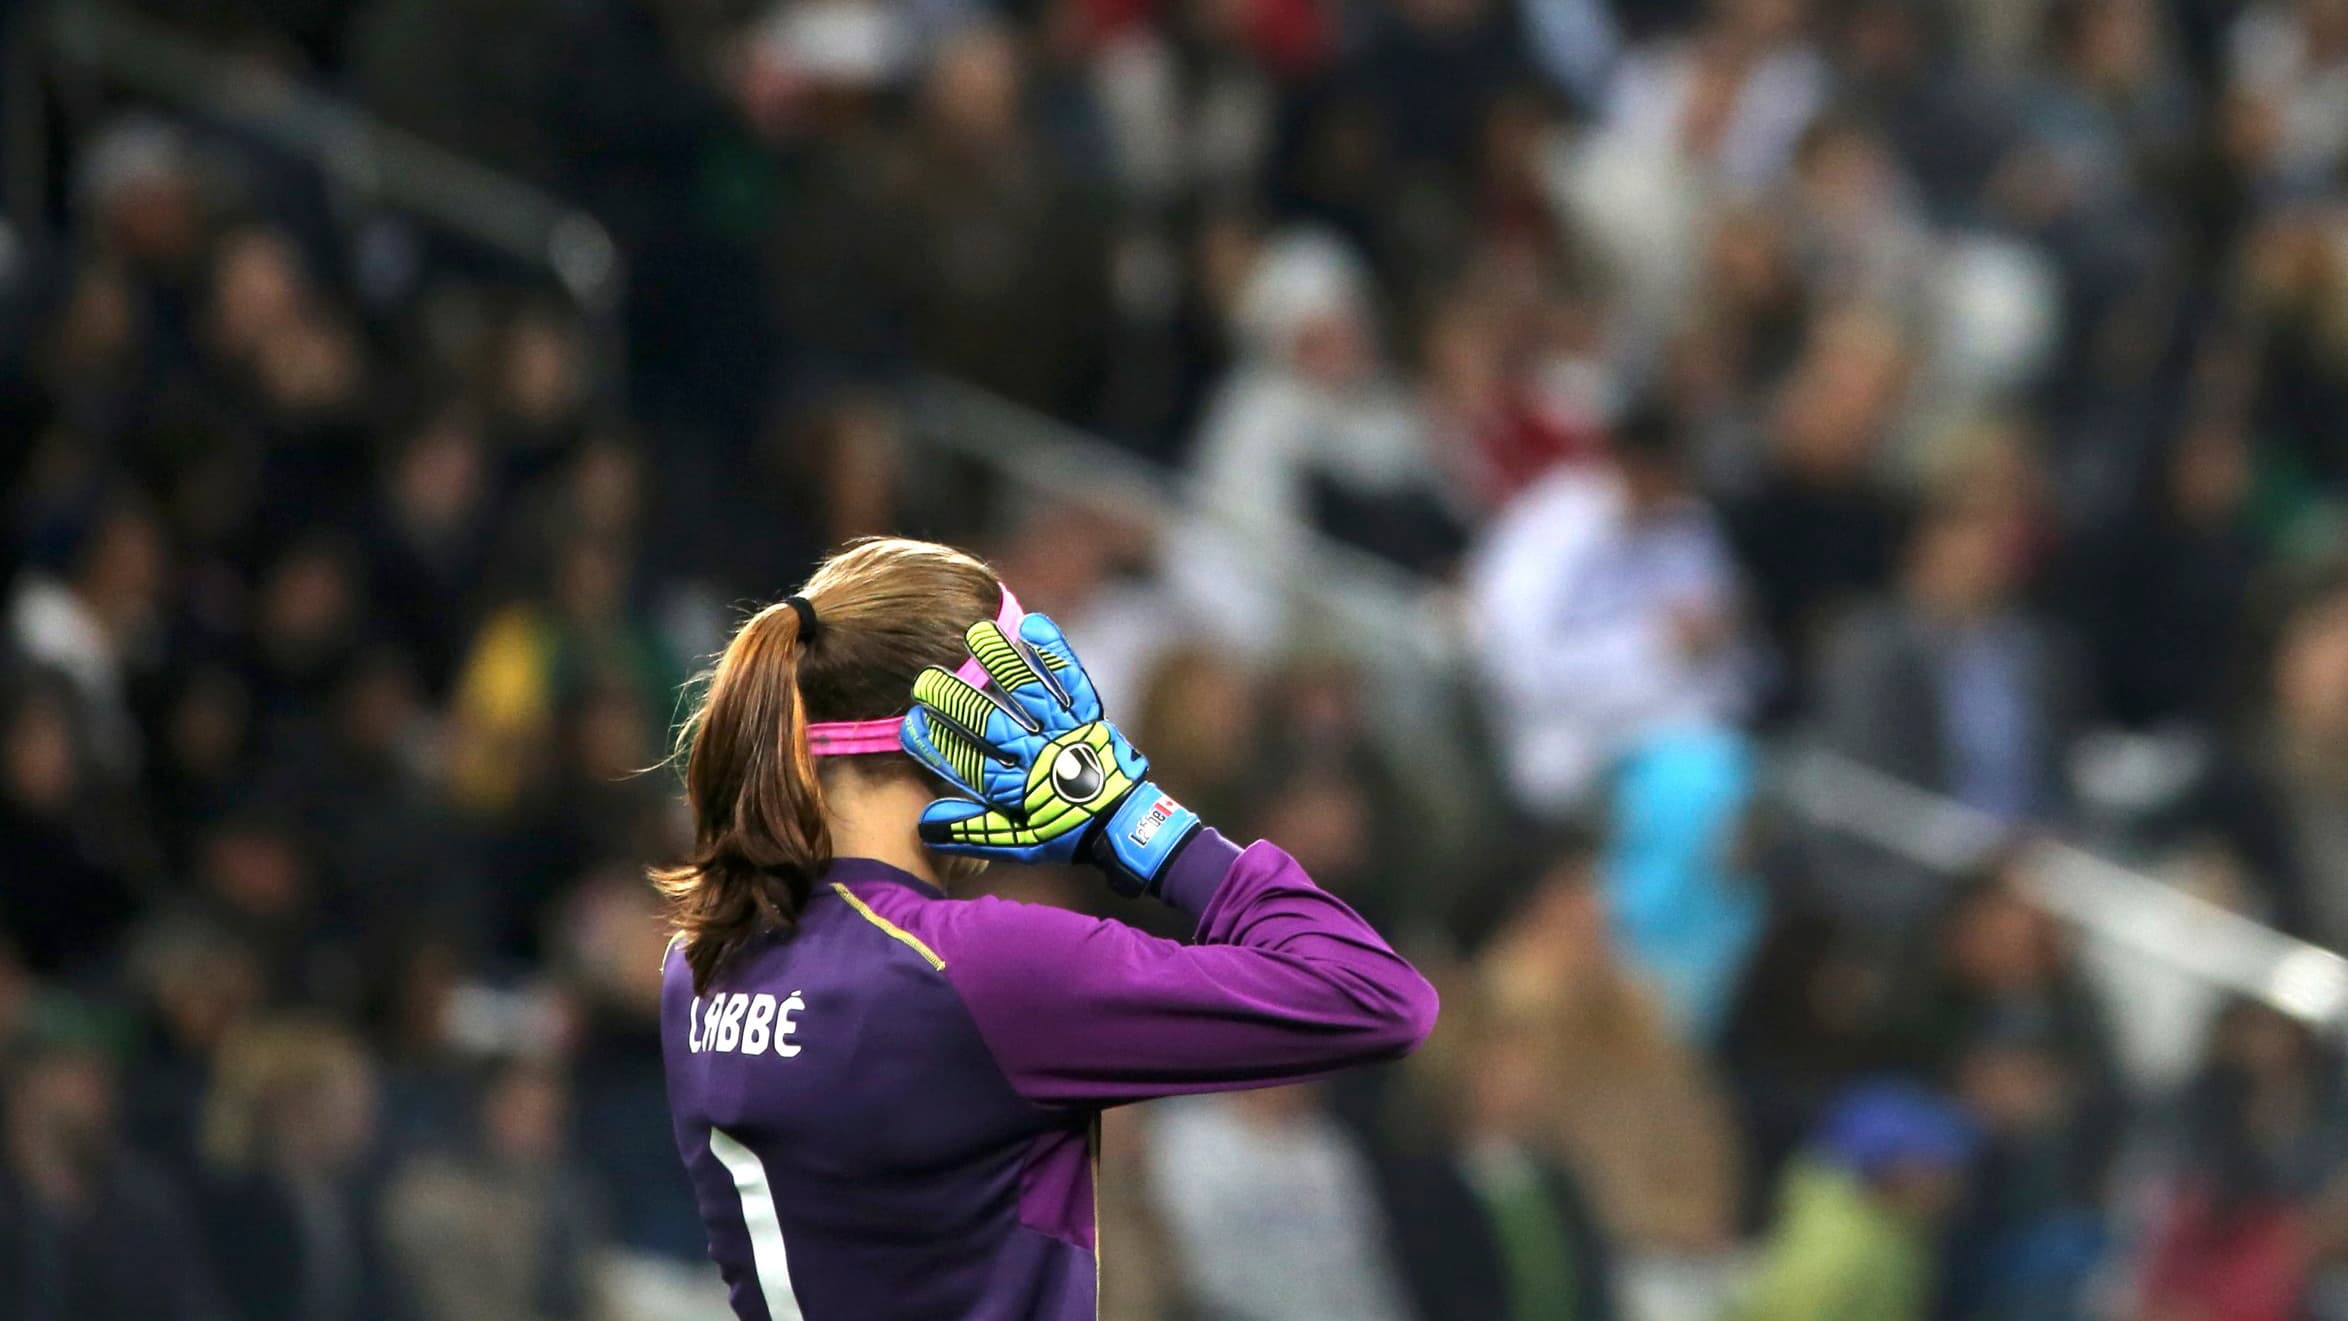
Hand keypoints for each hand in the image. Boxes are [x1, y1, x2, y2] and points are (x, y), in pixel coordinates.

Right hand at [900, 613, 1200, 895]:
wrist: (1122, 823)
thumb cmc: (1062, 831)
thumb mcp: (1018, 843)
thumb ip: (973, 832)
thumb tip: (923, 824)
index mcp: (1018, 790)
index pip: (969, 764)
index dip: (938, 745)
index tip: (910, 724)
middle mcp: (1039, 755)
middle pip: (992, 723)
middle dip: (957, 701)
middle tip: (924, 680)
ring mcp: (1066, 731)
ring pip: (1029, 693)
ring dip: (1003, 662)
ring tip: (976, 633)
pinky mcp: (1088, 715)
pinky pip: (1071, 680)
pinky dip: (1054, 652)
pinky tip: (1034, 624)